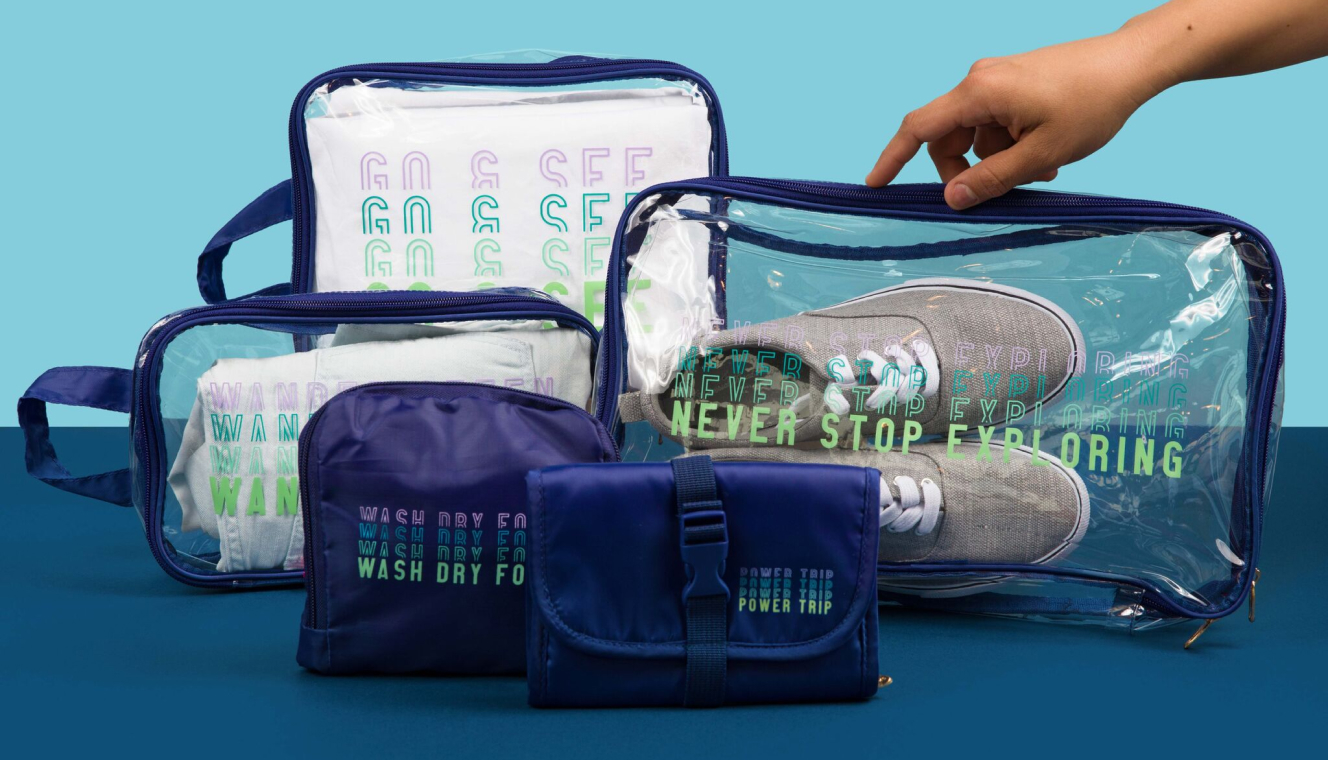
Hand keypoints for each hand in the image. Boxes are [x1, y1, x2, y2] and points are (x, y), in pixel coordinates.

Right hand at [865, 29, 1166, 209]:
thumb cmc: (1092, 103)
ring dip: (999, 160)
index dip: (892, 159)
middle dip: (968, 171)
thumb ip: (992, 179)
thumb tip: (952, 199)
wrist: (1132, 64)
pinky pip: (996, 124)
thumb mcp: (1041, 153)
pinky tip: (1047, 155)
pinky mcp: (1014, 83)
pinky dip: (1012, 145)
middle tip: (1002, 193)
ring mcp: (997, 80)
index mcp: (979, 92)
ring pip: (977, 136)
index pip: (917, 129)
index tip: (874, 185)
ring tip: (1043, 171)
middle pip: (949, 139)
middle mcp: (980, 80)